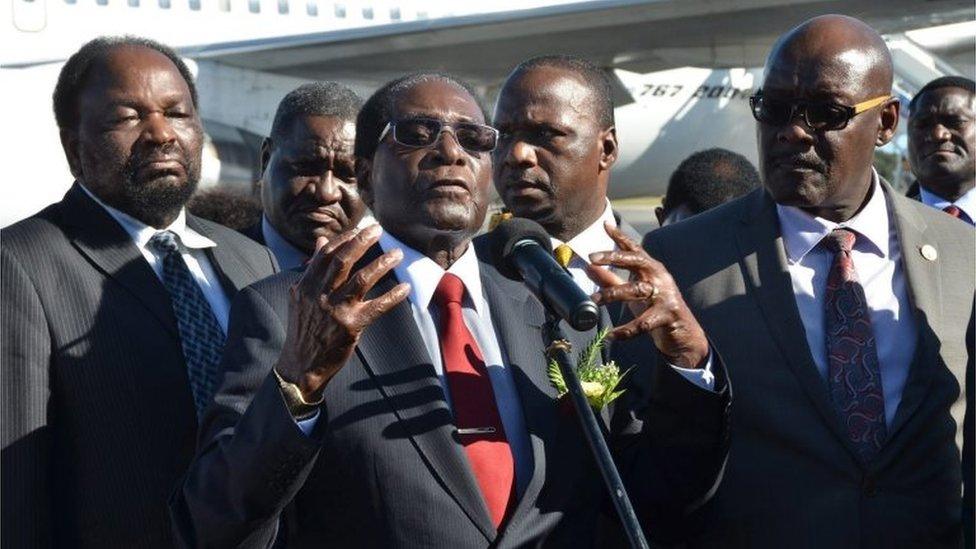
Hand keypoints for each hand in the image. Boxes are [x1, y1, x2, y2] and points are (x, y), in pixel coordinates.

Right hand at [275, 224, 409, 399]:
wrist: (301, 364)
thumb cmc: (304, 329)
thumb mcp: (301, 296)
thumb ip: (313, 269)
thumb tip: (321, 241)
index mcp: (307, 285)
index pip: (326, 255)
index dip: (344, 239)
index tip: (360, 228)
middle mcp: (319, 295)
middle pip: (343, 261)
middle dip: (361, 242)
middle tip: (378, 229)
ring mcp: (335, 310)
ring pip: (361, 279)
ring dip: (381, 264)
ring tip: (397, 254)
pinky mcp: (350, 326)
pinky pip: (377, 307)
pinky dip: (393, 296)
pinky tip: (405, 288)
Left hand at [585, 222, 708, 368]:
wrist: (684, 335)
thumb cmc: (655, 309)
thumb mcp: (632, 293)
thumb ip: (611, 279)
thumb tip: (589, 267)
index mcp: (650, 269)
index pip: (634, 249)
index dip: (620, 237)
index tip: (606, 225)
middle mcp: (659, 277)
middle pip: (636, 261)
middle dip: (614, 257)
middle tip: (592, 259)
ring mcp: (665, 295)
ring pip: (637, 290)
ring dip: (612, 294)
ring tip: (593, 300)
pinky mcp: (668, 315)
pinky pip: (644, 323)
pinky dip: (626, 331)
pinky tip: (612, 335)